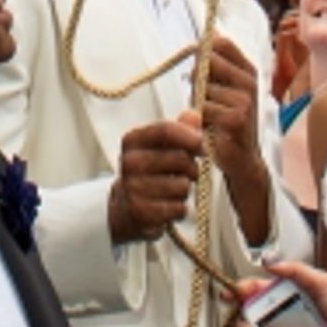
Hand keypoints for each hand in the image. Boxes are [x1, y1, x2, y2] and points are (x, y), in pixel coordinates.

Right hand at [108, 111, 201, 242]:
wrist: (124, 208)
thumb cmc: (149, 172)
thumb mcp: (159, 147)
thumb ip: (179, 130)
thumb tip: (195, 115)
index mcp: (132, 140)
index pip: (166, 130)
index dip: (190, 136)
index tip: (202, 144)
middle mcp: (129, 162)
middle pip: (180, 159)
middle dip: (192, 167)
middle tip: (188, 172)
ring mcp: (132, 187)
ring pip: (182, 186)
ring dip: (185, 190)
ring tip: (174, 190)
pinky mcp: (140, 211)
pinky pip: (178, 208)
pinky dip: (179, 209)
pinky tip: (168, 206)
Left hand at [201, 34, 261, 176]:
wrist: (242, 160)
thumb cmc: (228, 120)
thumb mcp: (226, 89)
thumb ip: (218, 65)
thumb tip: (210, 33)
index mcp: (248, 71)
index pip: (222, 43)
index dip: (204, 48)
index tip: (199, 62)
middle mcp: (249, 82)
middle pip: (208, 62)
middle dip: (197, 76)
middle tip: (203, 95)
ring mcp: (244, 101)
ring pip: (201, 88)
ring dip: (197, 101)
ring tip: (209, 116)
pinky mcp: (235, 119)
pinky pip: (203, 108)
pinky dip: (200, 118)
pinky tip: (210, 127)